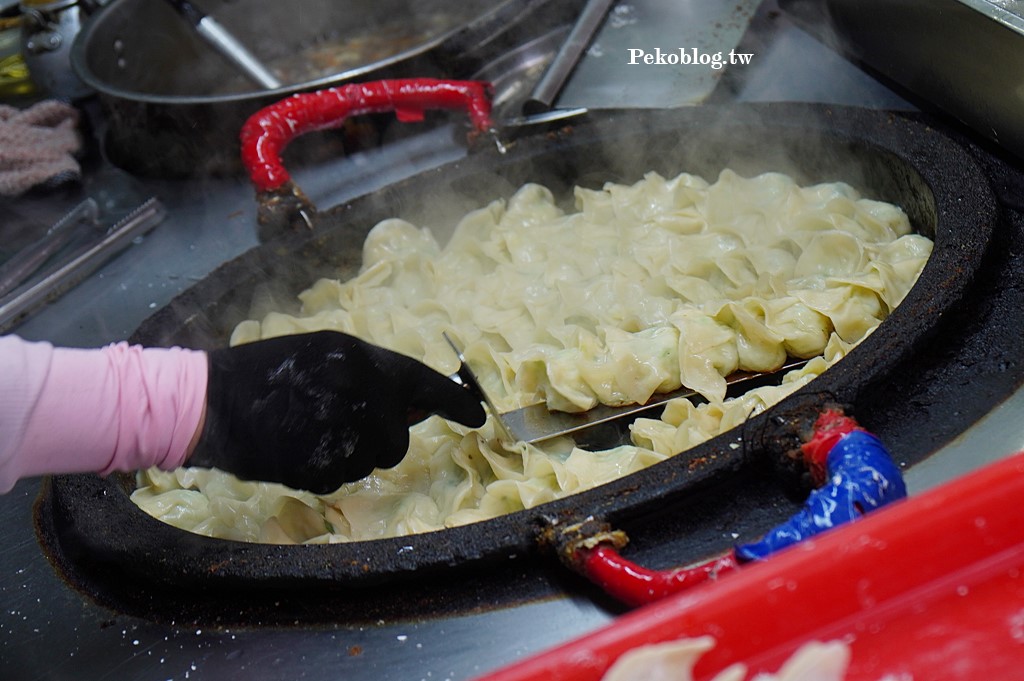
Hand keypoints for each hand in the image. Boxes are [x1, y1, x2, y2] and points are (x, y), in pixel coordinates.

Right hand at [187, 331, 485, 493]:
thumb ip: (370, 377)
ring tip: (309, 431)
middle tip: (341, 425)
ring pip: (371, 461)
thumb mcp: (323, 356)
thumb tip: (416, 405)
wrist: (209, 399)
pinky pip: (341, 478)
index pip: (420, 381)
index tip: (477, 416)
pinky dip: (324, 470)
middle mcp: (355, 392)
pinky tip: (295, 447)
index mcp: (358, 357)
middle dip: (379, 439)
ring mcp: (338, 431)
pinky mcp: (317, 465)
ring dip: (350, 455)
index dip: (452, 401)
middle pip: (396, 438)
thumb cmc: (268, 373)